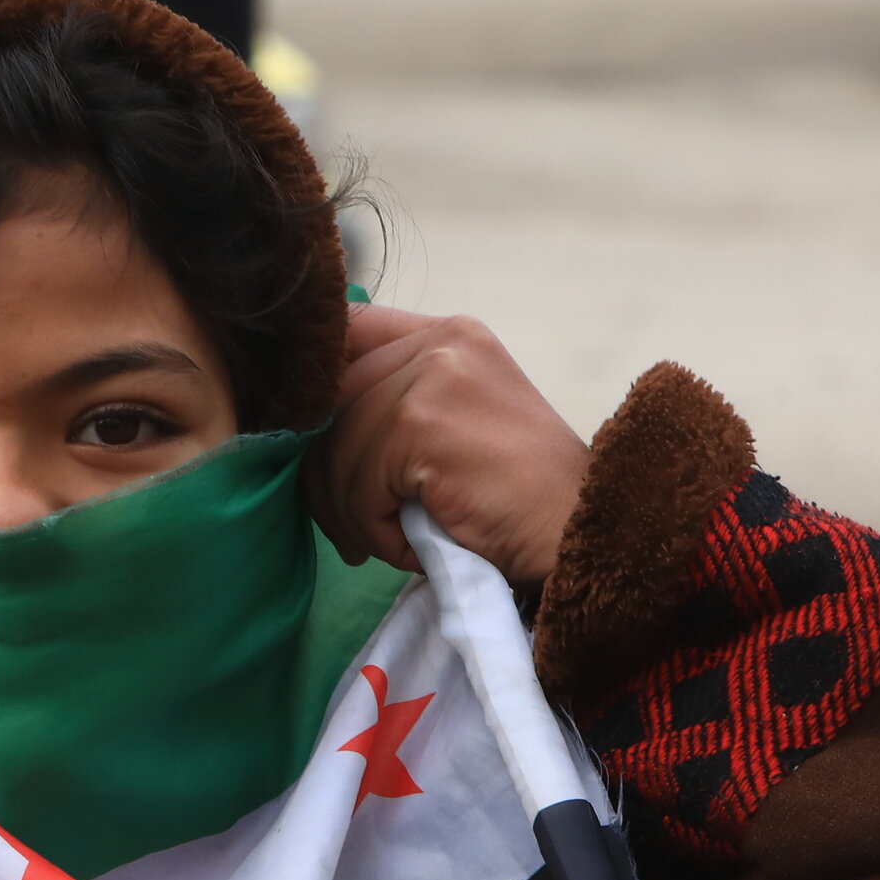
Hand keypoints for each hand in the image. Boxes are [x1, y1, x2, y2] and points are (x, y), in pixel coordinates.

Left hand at [314, 306, 589, 587]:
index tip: (317, 453)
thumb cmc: (515, 502)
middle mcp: (442, 340)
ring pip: (335, 447)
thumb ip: (391, 406)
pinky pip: (356, 484)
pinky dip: (375, 530)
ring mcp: (434, 375)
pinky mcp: (423, 422)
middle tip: (356, 529)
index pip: (344, 338)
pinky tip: (415, 545)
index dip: (315, 397)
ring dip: (351, 513)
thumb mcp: (452, 428)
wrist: (583, 537)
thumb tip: (296, 424)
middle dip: (327, 476)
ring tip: (394, 541)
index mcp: (448, 334)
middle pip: (327, 400)